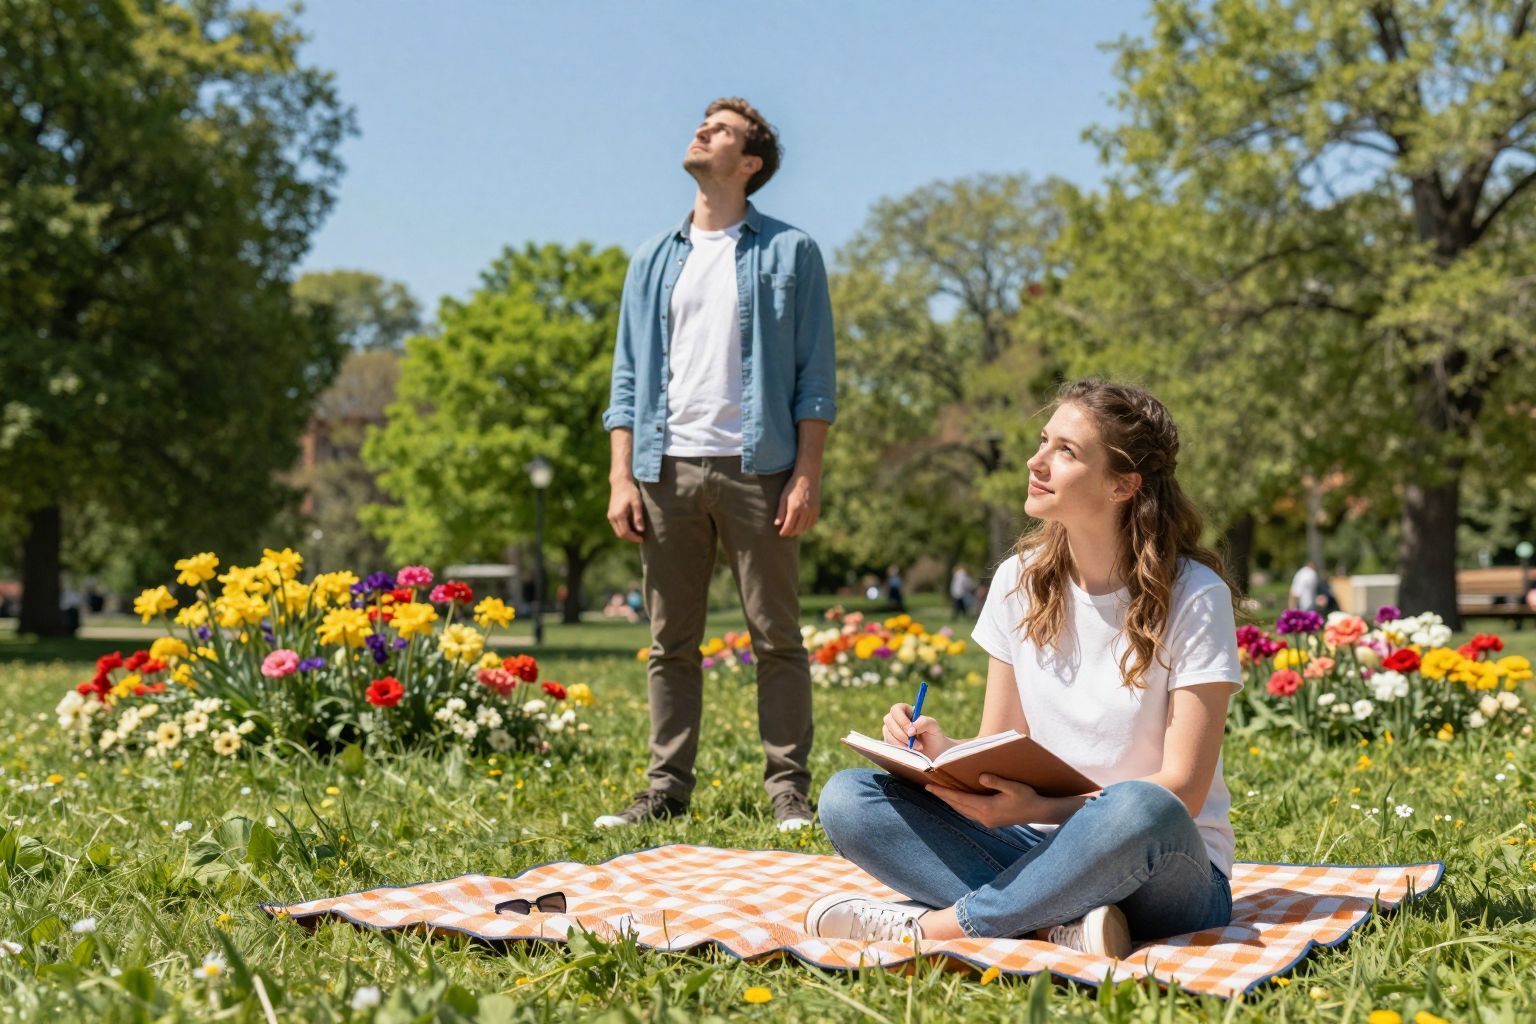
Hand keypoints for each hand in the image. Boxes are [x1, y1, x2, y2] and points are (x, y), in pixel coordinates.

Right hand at [607, 478, 645, 541]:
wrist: (620, 482)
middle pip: (620, 534)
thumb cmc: (630, 491)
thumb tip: (641, 530)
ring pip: (618, 531)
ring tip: (637, 531)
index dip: (634, 538)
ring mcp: (610, 516)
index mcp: (619, 515)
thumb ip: (638, 517)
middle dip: (630, 537)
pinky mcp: (610, 514)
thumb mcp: (637, 503)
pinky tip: (632, 525)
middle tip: (641, 536)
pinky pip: (616, 526)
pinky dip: (623, 528)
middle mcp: (612, 517)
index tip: (642, 538)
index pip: (625, 533)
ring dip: (627, 533)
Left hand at [775, 469, 819, 536]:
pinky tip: (802, 526)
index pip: (788, 526)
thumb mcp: (783, 497)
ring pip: (805, 528)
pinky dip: (806, 527)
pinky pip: (812, 523)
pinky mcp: (817, 510)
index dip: (784, 532)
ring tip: (793, 530)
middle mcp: (804, 511)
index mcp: (794, 508)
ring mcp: (812, 511)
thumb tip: (777, 524)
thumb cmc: (792, 486)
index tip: (781, 534)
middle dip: (790, 533)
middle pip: (797, 529)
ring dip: (798, 530)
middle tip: (786, 533)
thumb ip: (780, 511)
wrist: (807, 477)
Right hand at [882, 702, 950, 755]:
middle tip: (913, 742)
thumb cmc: (934, 737)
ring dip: (901, 742)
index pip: (896, 709)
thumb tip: (910, 730)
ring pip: (887, 733)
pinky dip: (899, 749)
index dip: (901, 719)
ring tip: (916, 748)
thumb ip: (924, 722)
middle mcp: (896, 720)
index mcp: (907, 712)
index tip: (910, 730)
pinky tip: (909, 752)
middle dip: (900, 733)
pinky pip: (888, 744)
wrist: (934, 753)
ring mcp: (891, 732)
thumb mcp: (934, 726)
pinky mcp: (890, 743)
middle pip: (888, 720)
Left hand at [925, 775, 1054, 828]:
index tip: (930, 787)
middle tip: (929, 788)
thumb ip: (997, 782)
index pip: (959, 799)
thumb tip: (981, 777)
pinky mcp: (990, 822)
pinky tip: (958, 802)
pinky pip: (969, 814)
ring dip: (950, 802)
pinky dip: (960, 807)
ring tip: (940, 793)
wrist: (1039, 812)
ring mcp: (987, 822)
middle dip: (943, 797)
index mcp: (987, 808)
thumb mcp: (1014, 787)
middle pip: (957, 806)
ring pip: (962, 811)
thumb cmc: (1028, 797)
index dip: (944, 792)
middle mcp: (984, 817)